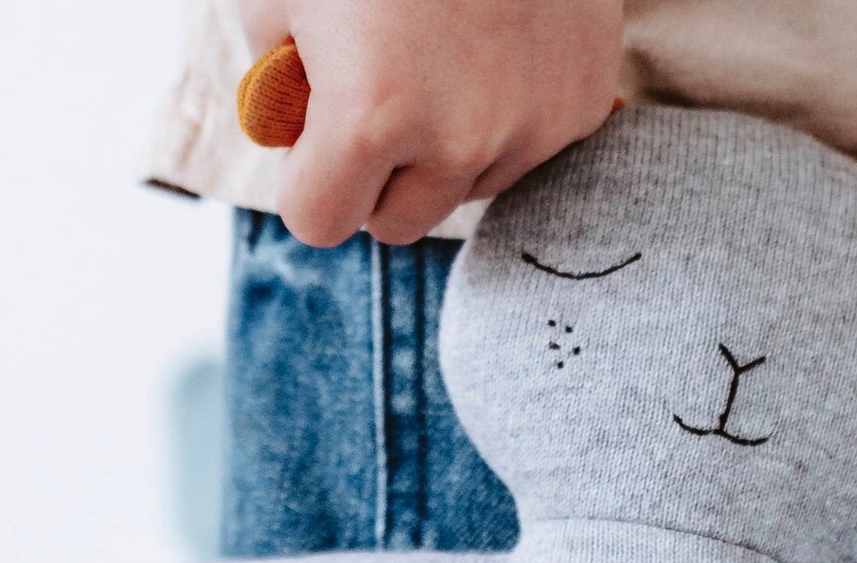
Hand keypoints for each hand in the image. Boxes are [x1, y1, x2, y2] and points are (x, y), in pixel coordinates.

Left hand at [243, 0, 623, 247]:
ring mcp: (529, 127)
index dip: (307, 179)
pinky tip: (495, 45)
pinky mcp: (581, 103)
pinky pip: (523, 152)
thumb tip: (294, 136)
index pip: (318, 222)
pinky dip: (504, 116)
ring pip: (461, 190)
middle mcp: (457, 141)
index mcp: (369, 118)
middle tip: (378, 90)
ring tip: (441, 53)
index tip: (314, 138)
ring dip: (442, 147)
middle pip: (394, 223)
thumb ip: (274, 80)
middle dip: (376, 174)